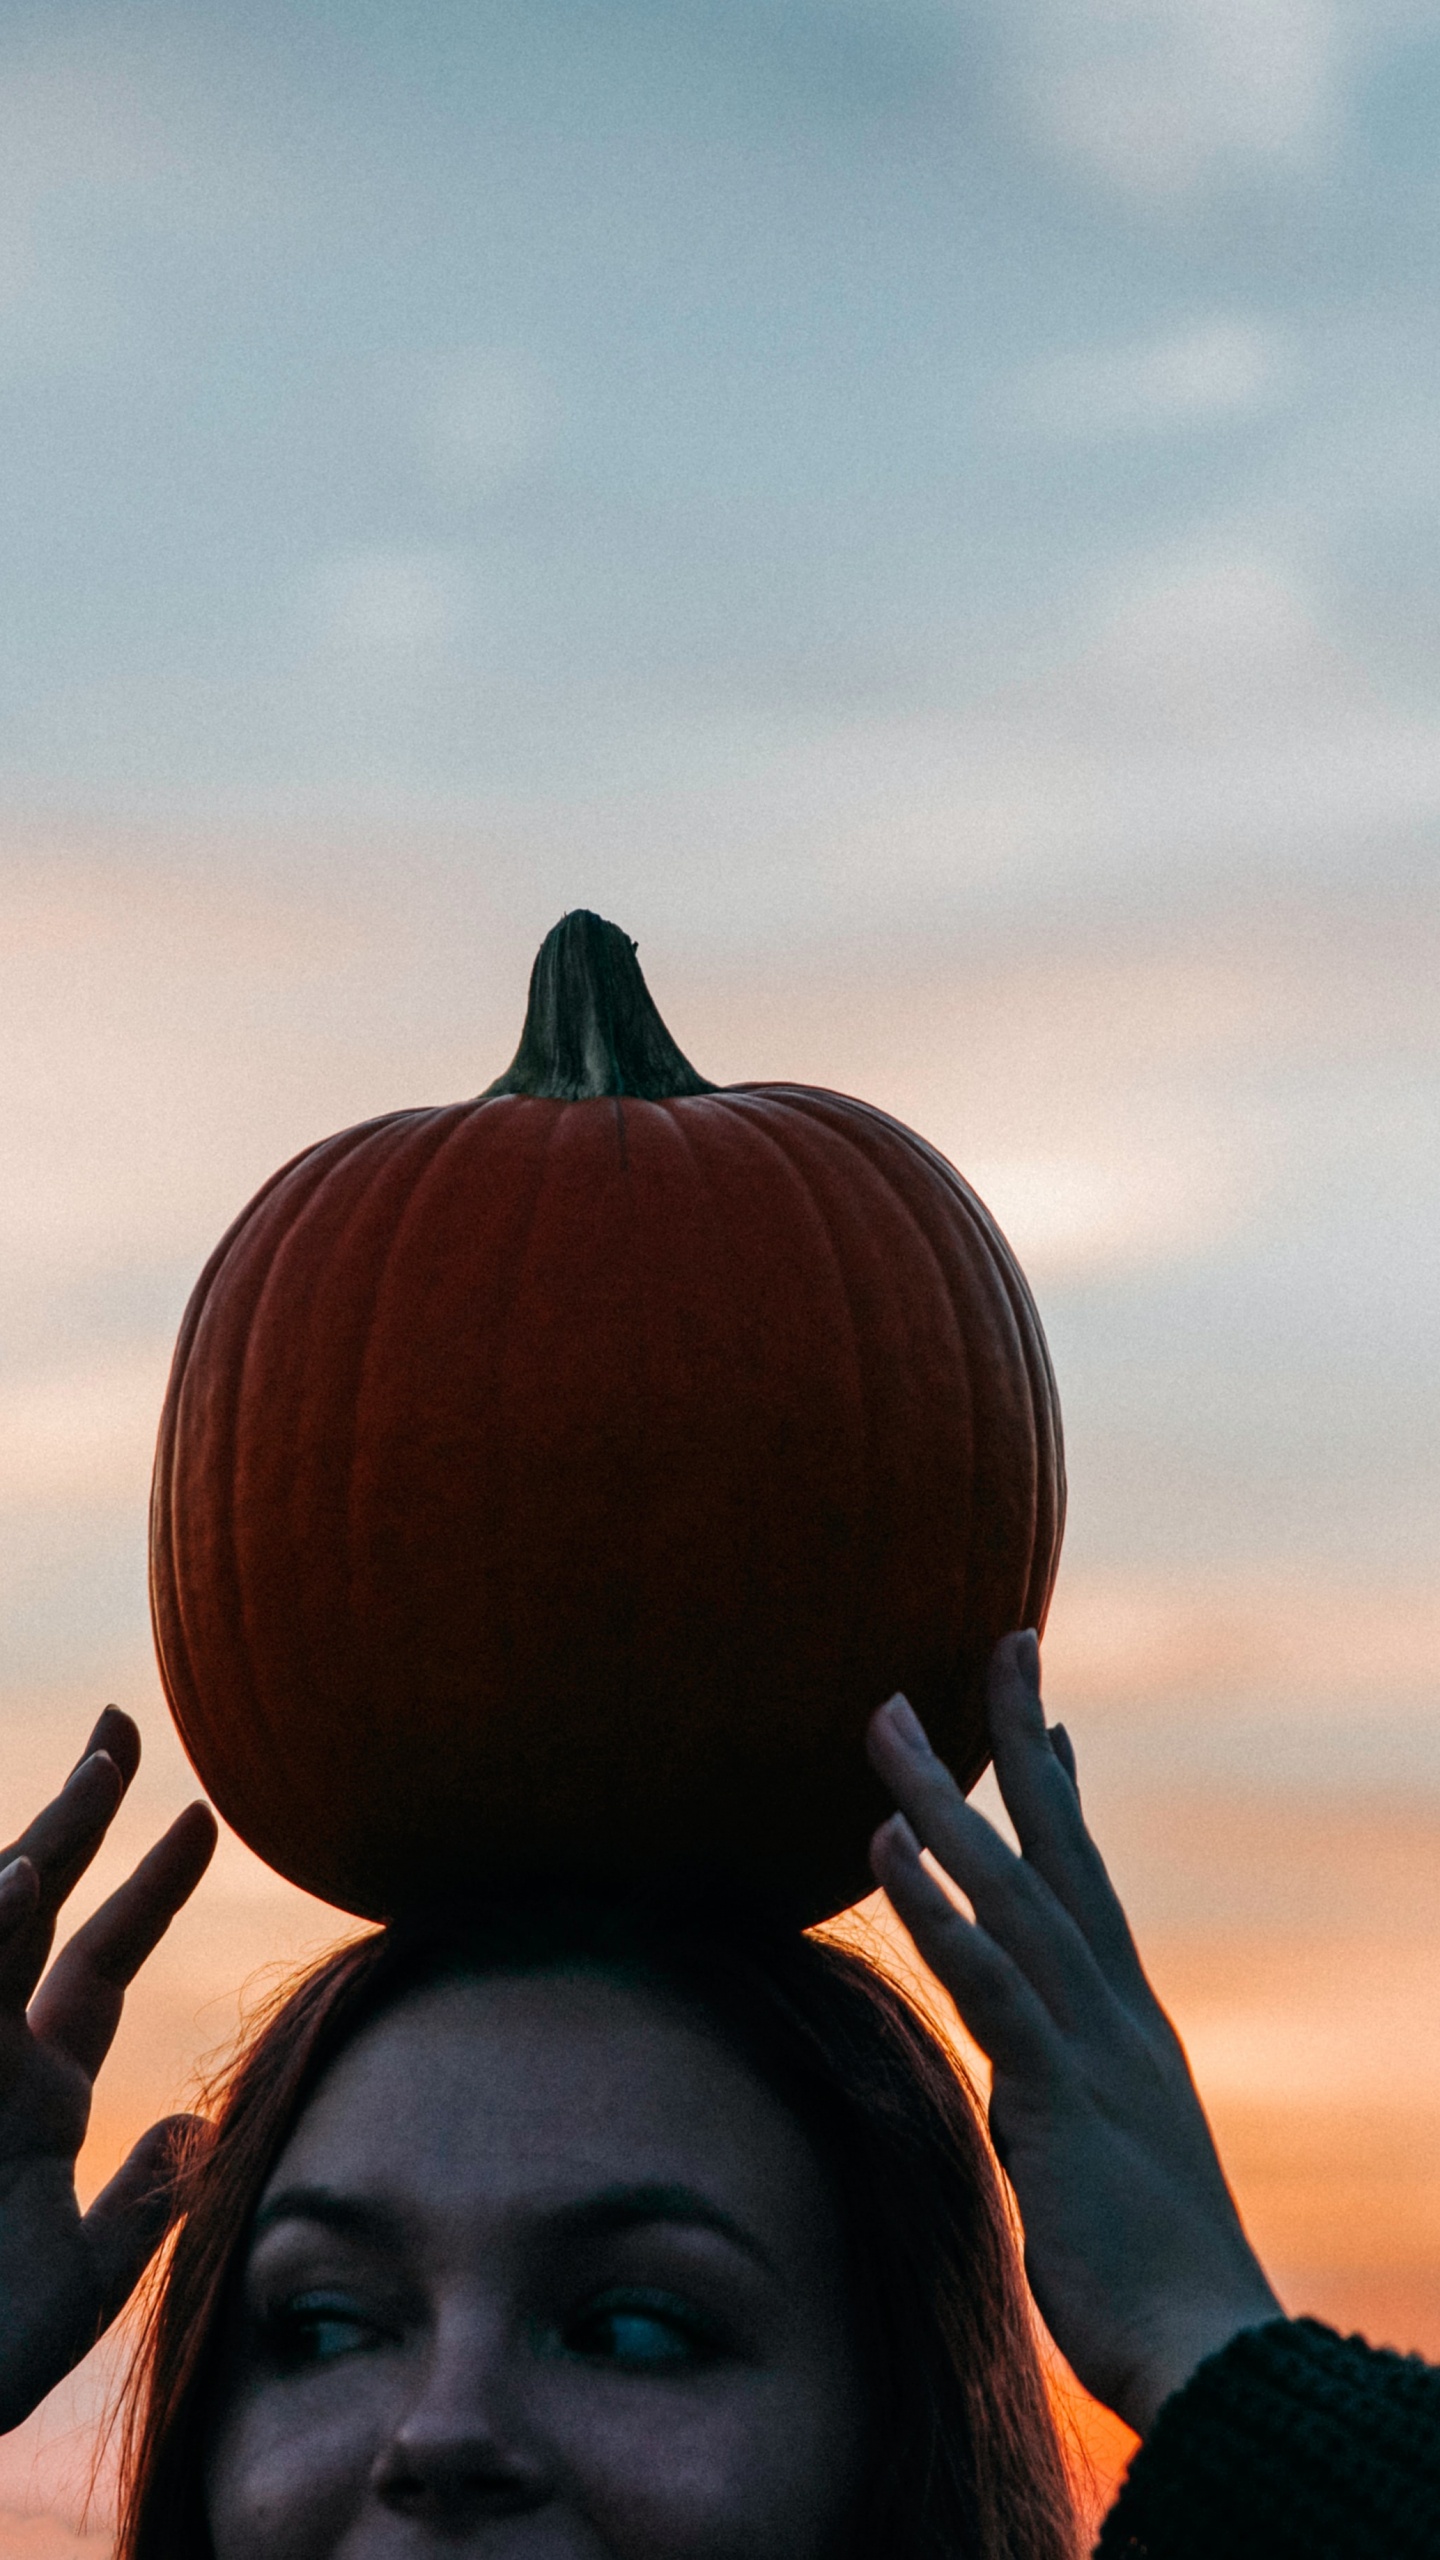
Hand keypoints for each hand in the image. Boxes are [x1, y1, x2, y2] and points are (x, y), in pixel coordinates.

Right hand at [0, 1708, 215, 2433]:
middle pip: (47, 1912)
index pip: (103, 1963)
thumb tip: (200, 2122)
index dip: (150, 1887)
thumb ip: (146, 2204)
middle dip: (84, 1819)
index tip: (203, 1815)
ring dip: (46, 1848)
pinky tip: (22, 1881)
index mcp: (34, 2094)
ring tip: (102, 1768)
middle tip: (126, 1726)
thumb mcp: (82, 2285)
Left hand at [867, 1635, 1281, 2434]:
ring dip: (943, 1799)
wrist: (1211, 2353)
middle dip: (1019, 1742)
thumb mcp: (1110, 2156)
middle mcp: (1115, 2010)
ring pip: (1012, 1892)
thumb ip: (1069, 2097)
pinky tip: (888, 1849)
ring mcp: (1090, 2045)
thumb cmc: (1151, 2272)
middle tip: (998, 1646)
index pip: (1088, 1882)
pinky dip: (938, 1909)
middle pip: (1058, 1849)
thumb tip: (1033, 2074)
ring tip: (884, 1722)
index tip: (1047, 1719)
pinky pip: (991, 1983)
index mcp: (1127, 2022)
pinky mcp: (1058, 2096)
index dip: (1062, 1797)